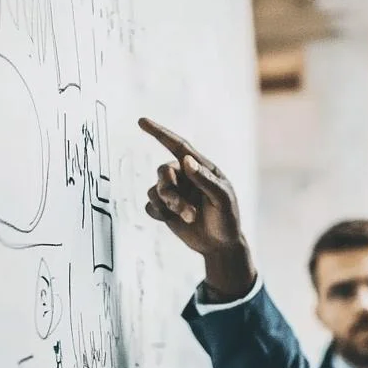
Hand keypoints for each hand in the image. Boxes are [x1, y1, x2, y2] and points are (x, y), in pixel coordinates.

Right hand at [138, 118, 254, 298]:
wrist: (220, 246)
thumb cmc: (226, 219)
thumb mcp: (221, 199)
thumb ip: (205, 180)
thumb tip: (186, 160)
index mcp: (200, 167)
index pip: (178, 146)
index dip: (159, 133)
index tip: (141, 121)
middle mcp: (185, 176)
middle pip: (163, 172)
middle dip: (171, 192)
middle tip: (188, 212)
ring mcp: (174, 192)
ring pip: (155, 190)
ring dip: (169, 205)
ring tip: (189, 218)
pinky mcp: (165, 209)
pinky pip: (150, 205)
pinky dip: (159, 213)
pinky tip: (172, 221)